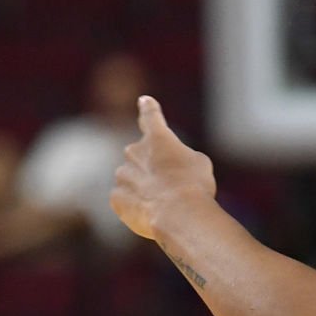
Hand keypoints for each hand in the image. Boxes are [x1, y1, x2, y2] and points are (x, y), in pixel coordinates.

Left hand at [111, 95, 217, 240]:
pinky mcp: (117, 198)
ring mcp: (123, 175)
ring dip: (143, 188)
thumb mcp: (199, 165)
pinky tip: (152, 214)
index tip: (144, 101)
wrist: (179, 214)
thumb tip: (171, 167)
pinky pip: (125, 200)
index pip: (151, 117)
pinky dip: (136, 206)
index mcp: (158, 138)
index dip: (149, 109)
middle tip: (170, 187)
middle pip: (141, 157)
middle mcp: (134, 151)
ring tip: (164, 205)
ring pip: (131, 180)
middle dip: (151, 168)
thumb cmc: (194, 186)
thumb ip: (180, 159)